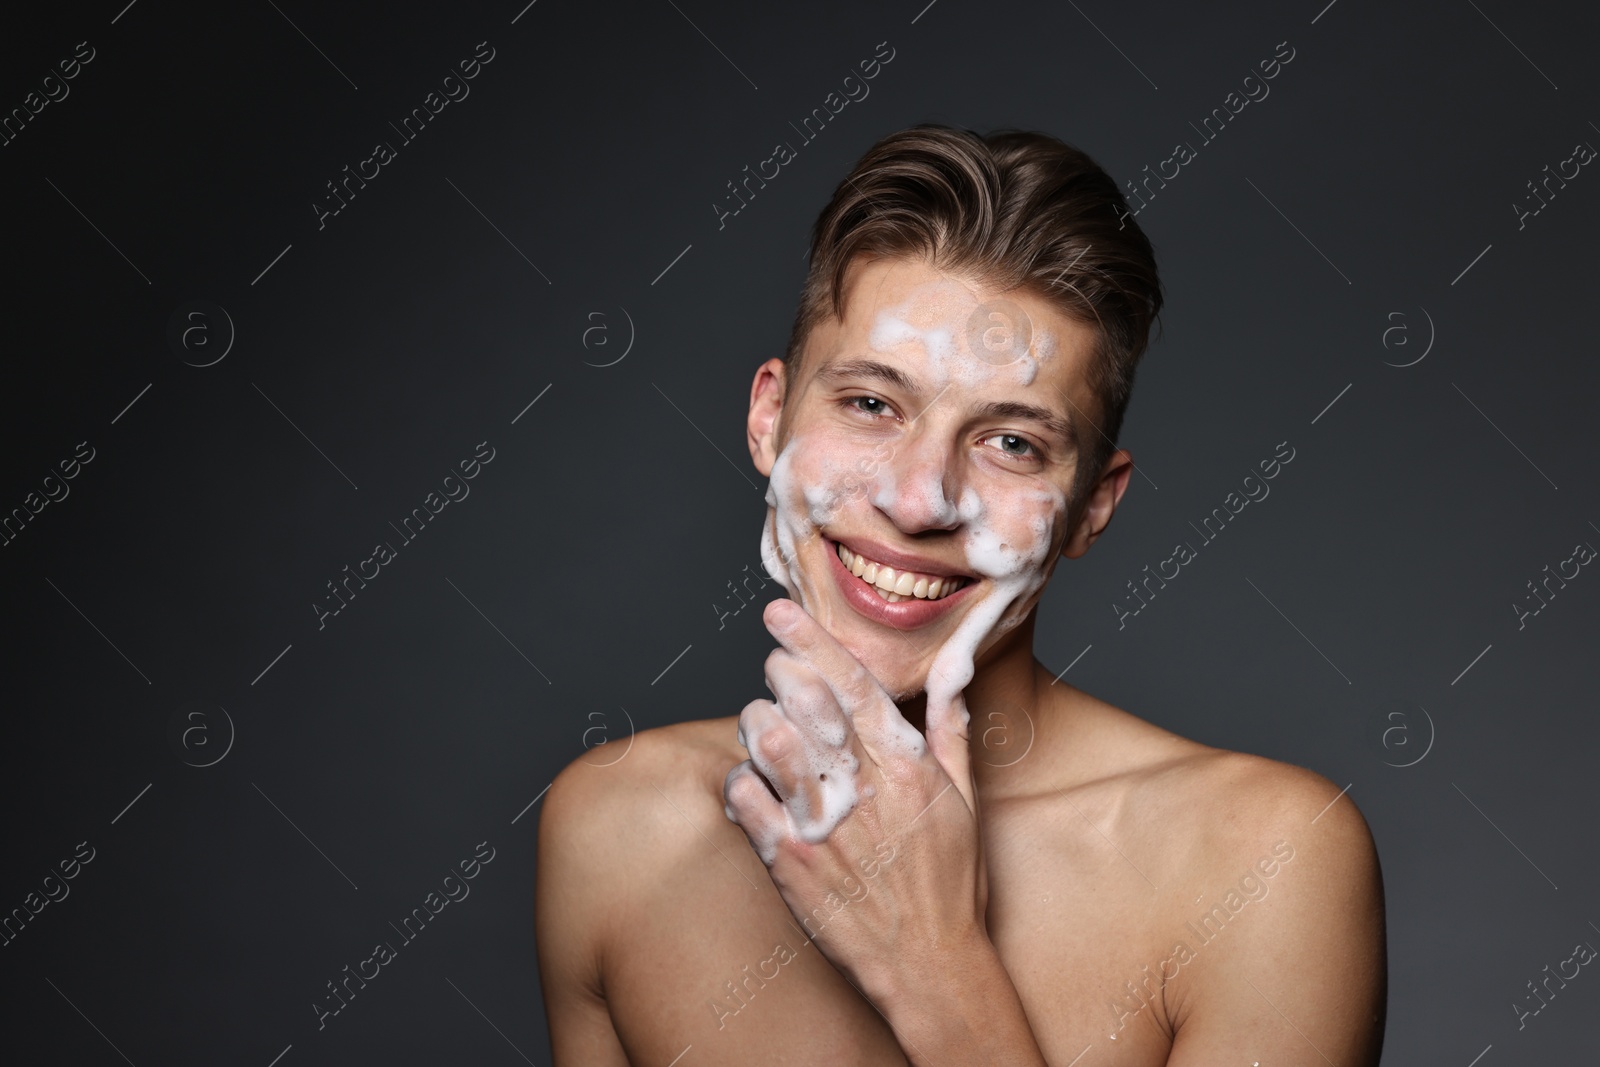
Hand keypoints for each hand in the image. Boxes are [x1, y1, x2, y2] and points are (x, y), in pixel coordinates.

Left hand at [722, 598, 989, 999]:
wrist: (929, 965)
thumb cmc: (950, 881)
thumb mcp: (965, 796)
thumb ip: (950, 723)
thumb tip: (955, 664)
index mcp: (907, 764)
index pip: (851, 683)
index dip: (810, 640)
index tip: (779, 612)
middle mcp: (864, 787)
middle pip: (801, 700)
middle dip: (779, 674)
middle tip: (777, 674)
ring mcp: (822, 825)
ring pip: (766, 740)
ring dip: (758, 723)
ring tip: (768, 730)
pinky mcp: (789, 862)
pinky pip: (744, 797)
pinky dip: (743, 781)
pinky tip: (759, 787)